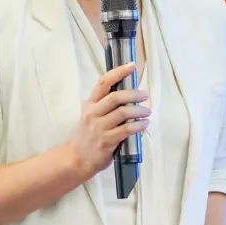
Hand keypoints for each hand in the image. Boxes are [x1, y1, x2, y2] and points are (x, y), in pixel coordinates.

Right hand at [69, 63, 149, 179]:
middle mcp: (93, 113)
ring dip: (139, 111)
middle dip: (134, 94)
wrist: (78, 158)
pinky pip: (126, 129)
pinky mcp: (106, 141)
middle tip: (145, 95)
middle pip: (116, 97)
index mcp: (90, 104)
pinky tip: (144, 124)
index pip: (103, 82)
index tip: (131, 65)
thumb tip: (130, 93)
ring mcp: (99, 127)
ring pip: (123, 112)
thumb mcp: (91, 115)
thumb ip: (106, 105)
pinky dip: (139, 126)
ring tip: (147, 111)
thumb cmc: (89, 135)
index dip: (118, 72)